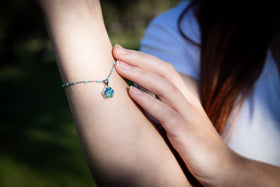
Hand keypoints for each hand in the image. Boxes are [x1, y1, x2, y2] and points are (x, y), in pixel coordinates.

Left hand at [113, 45, 242, 186]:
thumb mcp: (178, 121)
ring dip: (140, 74)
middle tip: (116, 50)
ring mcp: (188, 115)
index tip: (122, 52)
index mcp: (185, 97)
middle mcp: (188, 101)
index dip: (143, 58)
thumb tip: (137, 96)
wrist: (222, 168)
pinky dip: (148, 101)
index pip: (165, 70)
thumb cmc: (195, 144)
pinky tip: (132, 93)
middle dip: (139, 58)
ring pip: (165, 87)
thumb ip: (162, 107)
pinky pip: (166, 113)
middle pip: (164, 71)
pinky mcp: (186, 133)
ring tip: (119, 66)